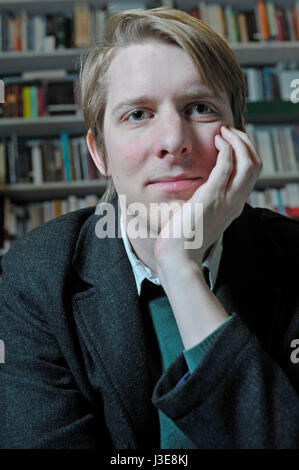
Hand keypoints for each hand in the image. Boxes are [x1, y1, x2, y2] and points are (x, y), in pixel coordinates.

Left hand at [154, 125, 262, 273]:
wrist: (178, 257)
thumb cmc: (183, 240)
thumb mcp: (200, 219)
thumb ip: (204, 203)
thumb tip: (196, 191)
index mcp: (233, 207)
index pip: (250, 175)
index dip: (245, 154)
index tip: (231, 142)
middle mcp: (235, 203)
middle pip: (255, 166)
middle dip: (246, 143)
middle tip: (229, 131)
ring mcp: (226, 200)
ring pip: (249, 163)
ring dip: (239, 142)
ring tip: (224, 132)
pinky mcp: (211, 196)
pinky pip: (227, 166)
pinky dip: (226, 149)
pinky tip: (216, 141)